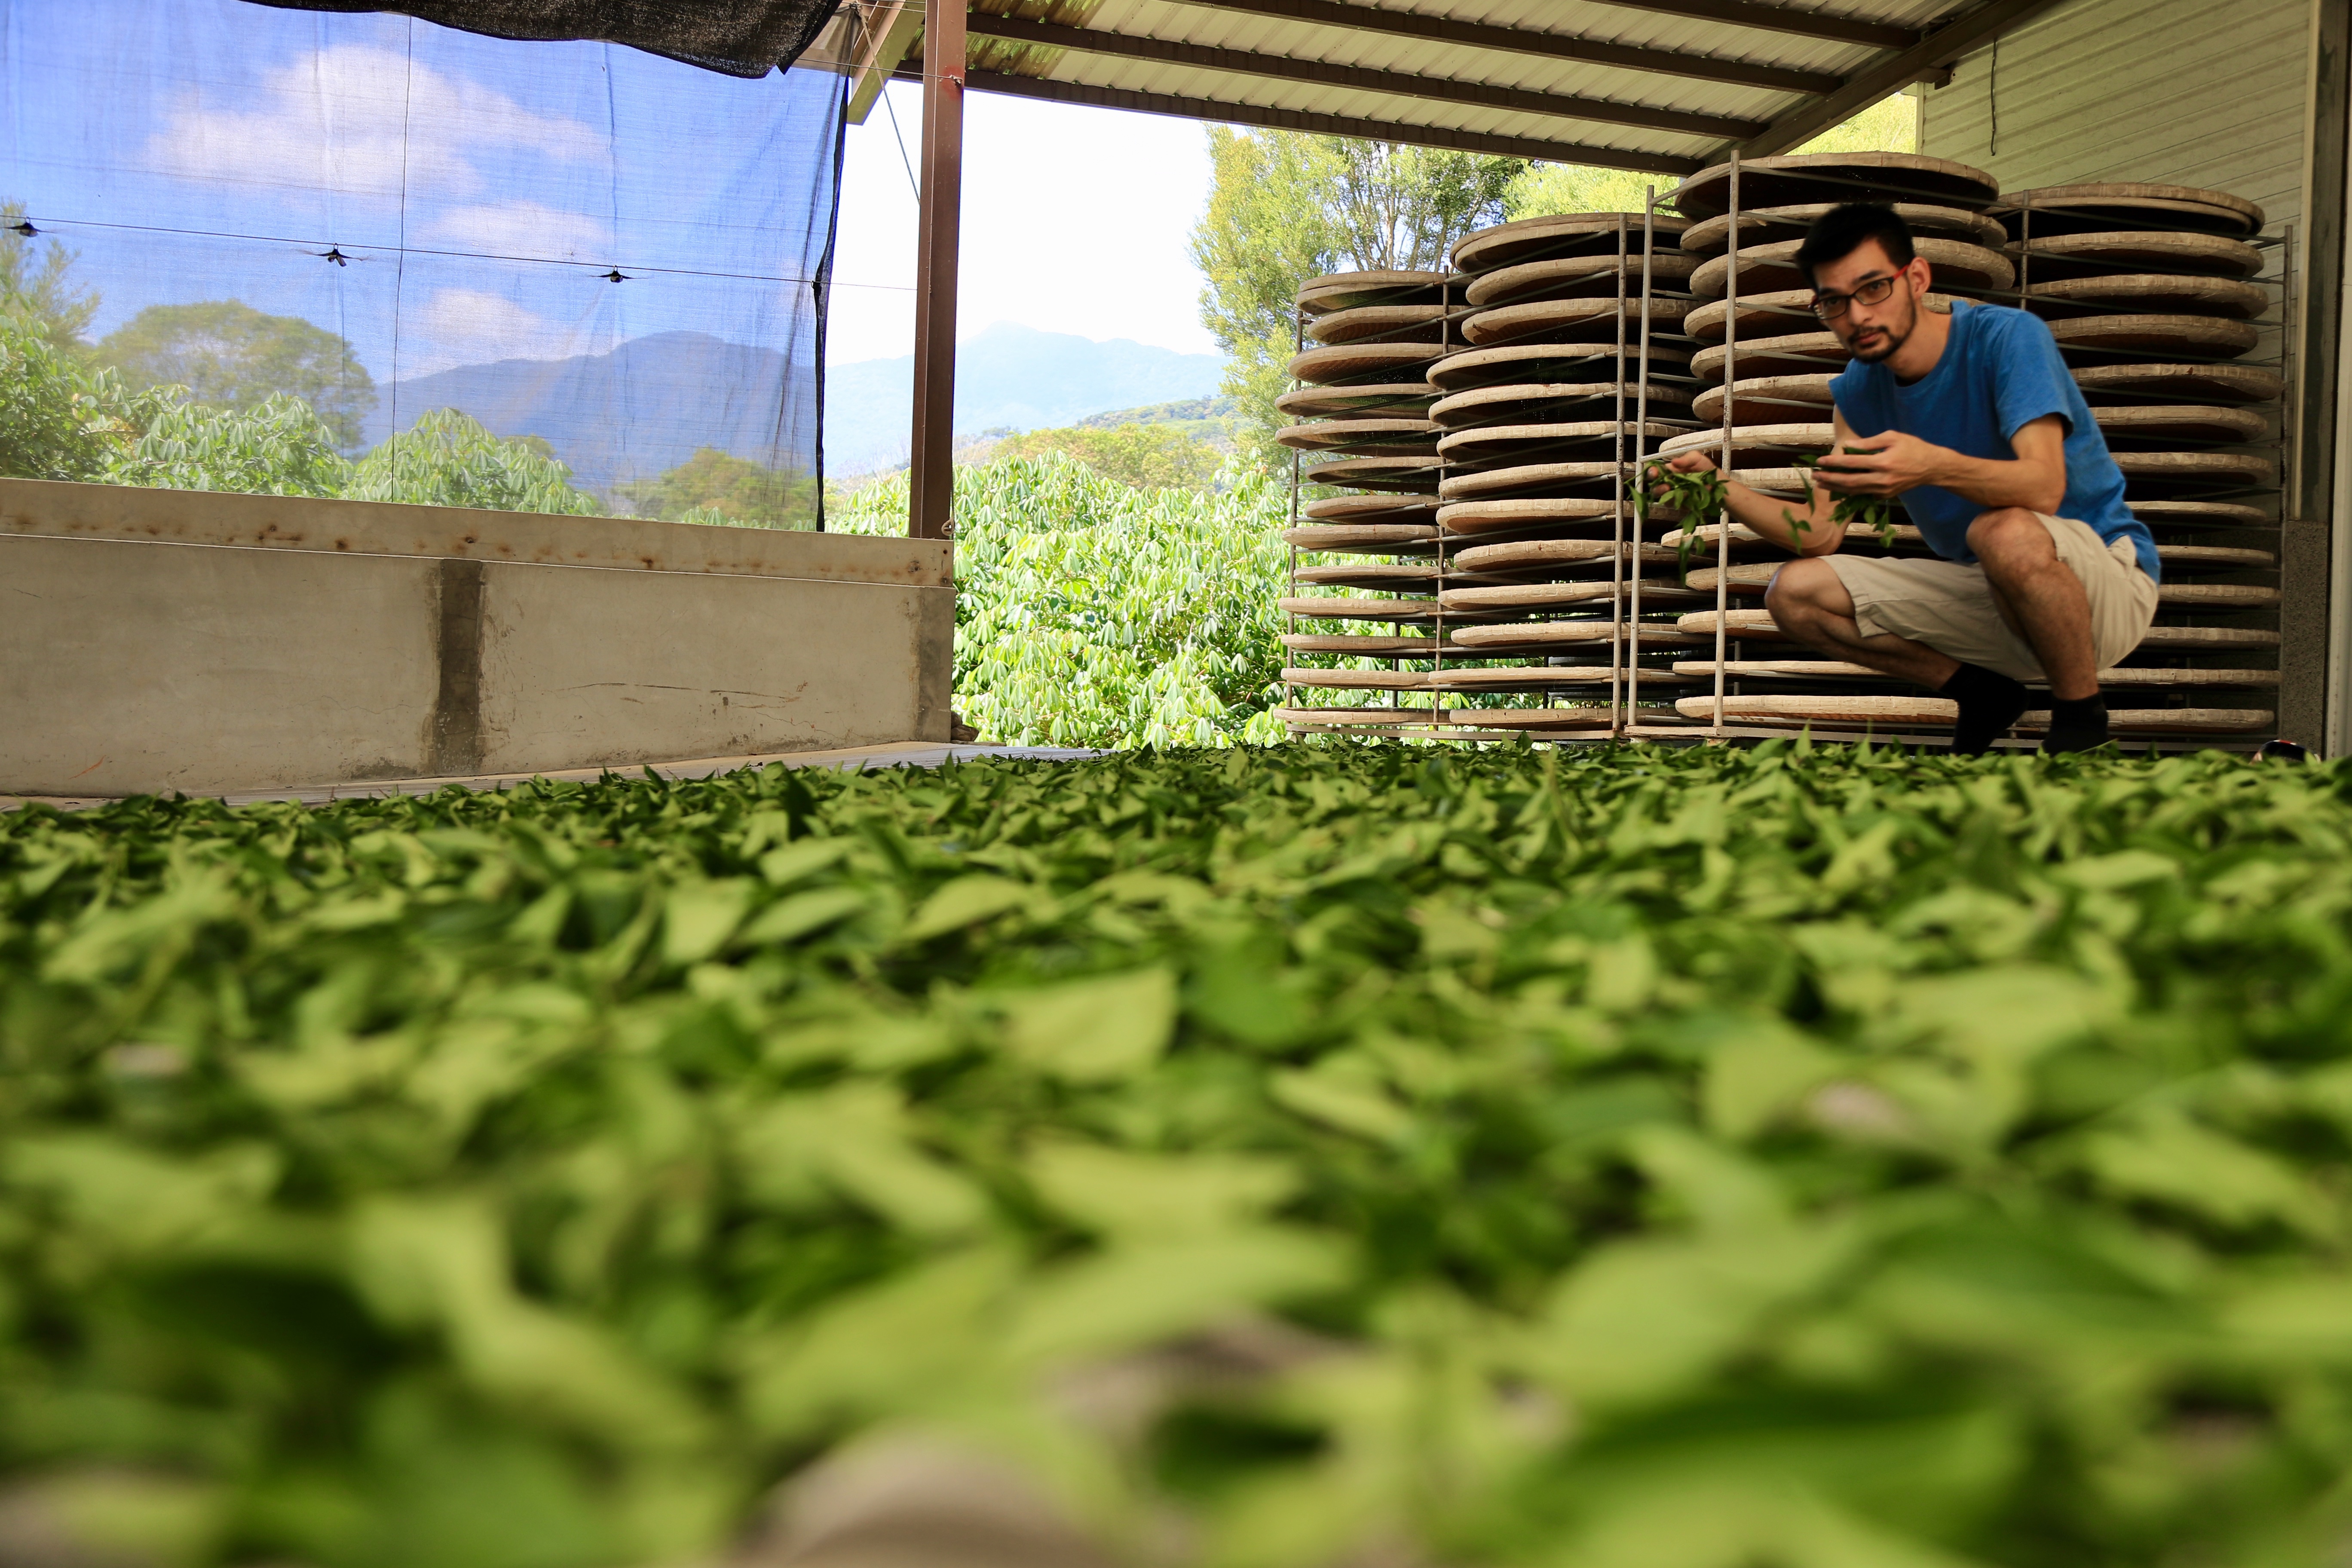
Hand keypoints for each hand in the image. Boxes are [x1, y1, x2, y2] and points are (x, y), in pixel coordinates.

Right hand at [1643, 449, 1714, 497]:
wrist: (1719, 485)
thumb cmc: (1707, 470)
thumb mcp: (1698, 459)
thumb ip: (1687, 458)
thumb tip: (1673, 462)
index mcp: (1671, 471)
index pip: (1656, 471)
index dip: (1652, 472)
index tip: (1654, 473)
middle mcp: (1670, 483)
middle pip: (1655, 487)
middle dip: (1657, 487)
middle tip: (1666, 486)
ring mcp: (1674, 495)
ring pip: (1662, 498)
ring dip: (1667, 495)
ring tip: (1676, 492)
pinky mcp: (1681, 504)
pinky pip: (1675, 504)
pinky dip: (1680, 500)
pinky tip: (1688, 495)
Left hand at [1812, 430, 1944, 497]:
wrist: (1932, 467)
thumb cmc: (1913, 447)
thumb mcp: (1892, 437)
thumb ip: (1869, 442)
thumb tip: (1848, 446)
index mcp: (1883, 462)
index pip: (1852, 464)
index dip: (1834, 463)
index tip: (1820, 461)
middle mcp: (1882, 479)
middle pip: (1849, 482)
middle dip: (1830, 479)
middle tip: (1815, 476)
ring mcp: (1883, 490)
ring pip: (1854, 491)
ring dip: (1835, 487)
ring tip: (1821, 483)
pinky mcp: (1885, 496)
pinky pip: (1863, 494)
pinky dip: (1849, 491)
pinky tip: (1837, 487)